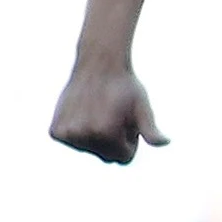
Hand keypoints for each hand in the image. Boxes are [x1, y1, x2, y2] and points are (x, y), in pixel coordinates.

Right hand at [51, 63, 167, 164]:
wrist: (98, 64)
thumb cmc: (125, 87)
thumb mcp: (142, 108)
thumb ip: (151, 130)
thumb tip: (165, 142)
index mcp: (106, 132)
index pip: (124, 158)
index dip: (129, 140)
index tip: (126, 121)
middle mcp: (83, 135)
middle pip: (106, 156)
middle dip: (113, 141)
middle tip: (111, 116)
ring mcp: (67, 134)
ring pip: (89, 150)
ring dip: (96, 136)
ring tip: (98, 113)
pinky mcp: (55, 131)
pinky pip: (73, 144)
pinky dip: (79, 133)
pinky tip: (83, 114)